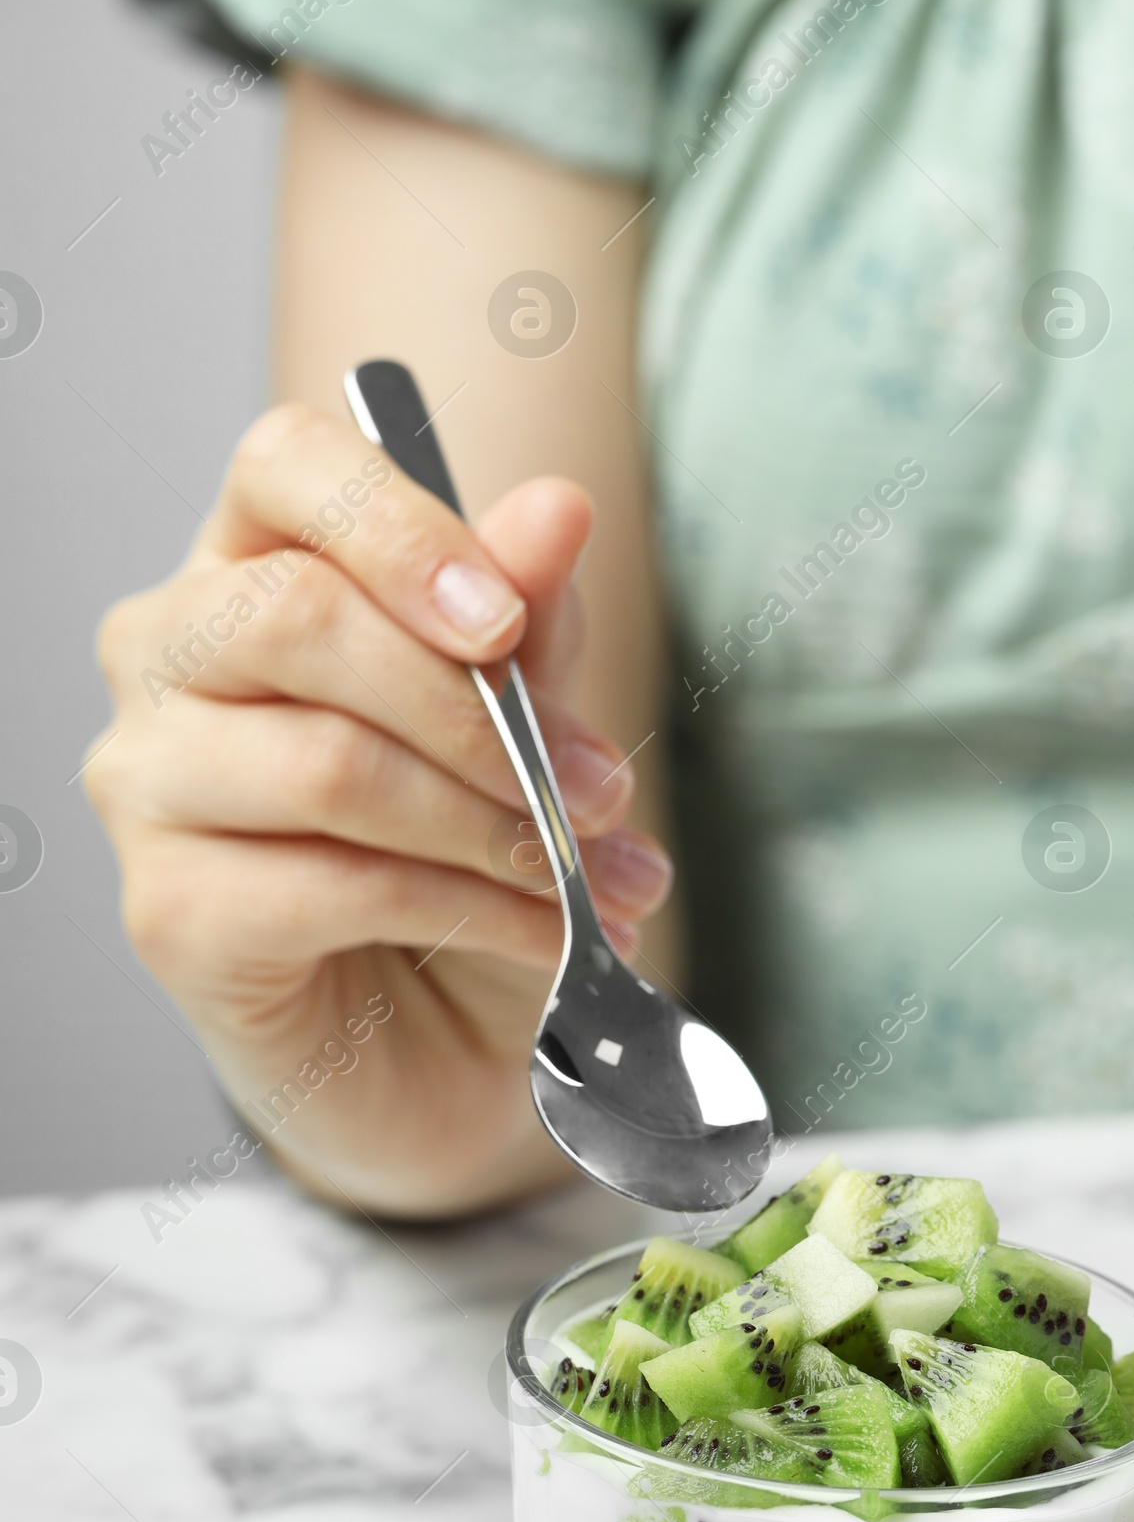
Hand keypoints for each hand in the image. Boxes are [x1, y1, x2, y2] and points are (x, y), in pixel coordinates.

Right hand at [89, 403, 672, 1214]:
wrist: (444, 1054)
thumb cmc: (467, 872)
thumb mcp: (528, 742)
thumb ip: (529, 627)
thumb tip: (556, 511)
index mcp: (255, 568)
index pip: (286, 467)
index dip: (399, 527)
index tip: (505, 624)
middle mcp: (169, 659)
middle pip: (297, 615)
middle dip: (477, 710)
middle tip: (595, 793)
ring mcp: (149, 785)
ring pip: (326, 762)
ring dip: (490, 825)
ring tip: (586, 878)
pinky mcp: (170, 913)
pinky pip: (333, 885)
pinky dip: (470, 910)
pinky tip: (543, 937)